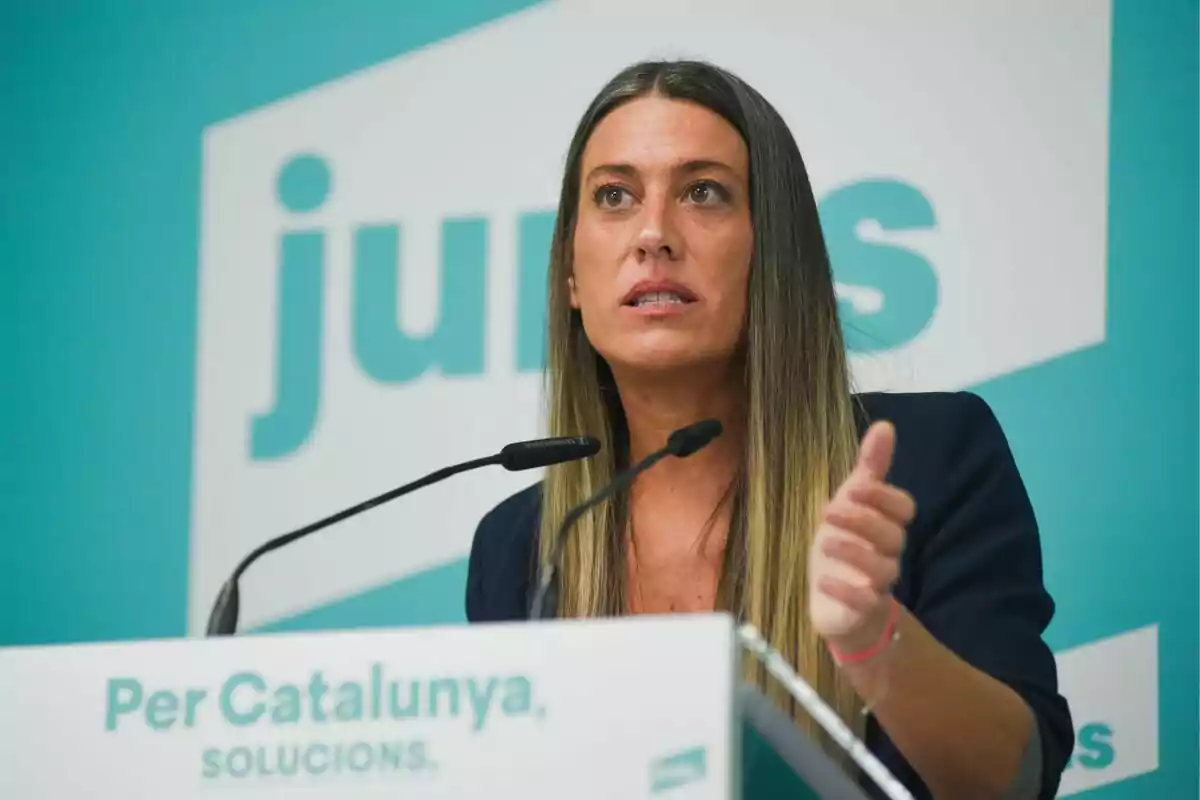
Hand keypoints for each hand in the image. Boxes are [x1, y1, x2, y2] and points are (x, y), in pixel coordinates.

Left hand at [807, 420, 914, 654]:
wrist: (838, 605)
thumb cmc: (846, 547)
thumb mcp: (850, 504)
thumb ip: (870, 469)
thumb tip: (885, 425)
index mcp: (886, 525)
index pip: (903, 508)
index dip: (883, 498)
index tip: (854, 487)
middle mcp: (888, 553)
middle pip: (892, 536)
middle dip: (863, 521)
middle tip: (830, 510)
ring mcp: (877, 584)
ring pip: (882, 569)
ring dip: (854, 553)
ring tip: (825, 542)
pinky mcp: (862, 610)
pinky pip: (864, 602)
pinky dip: (845, 590)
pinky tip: (824, 580)